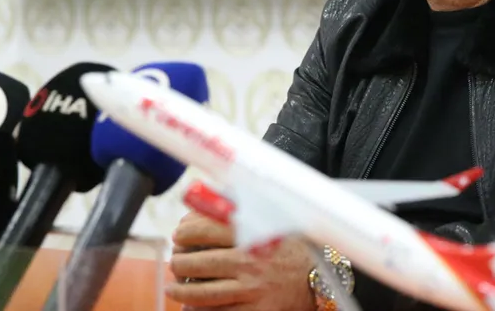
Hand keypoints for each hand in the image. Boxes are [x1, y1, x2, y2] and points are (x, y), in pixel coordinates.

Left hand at [166, 211, 315, 309]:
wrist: (319, 278)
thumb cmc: (293, 247)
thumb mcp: (274, 218)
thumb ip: (245, 207)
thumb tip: (210, 195)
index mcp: (253, 234)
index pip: (206, 229)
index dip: (186, 230)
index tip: (180, 233)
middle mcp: (250, 261)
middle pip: (198, 261)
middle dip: (180, 260)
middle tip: (177, 258)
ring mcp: (251, 288)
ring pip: (201, 292)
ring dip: (181, 288)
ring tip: (174, 285)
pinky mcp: (254, 310)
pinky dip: (197, 309)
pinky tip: (189, 304)